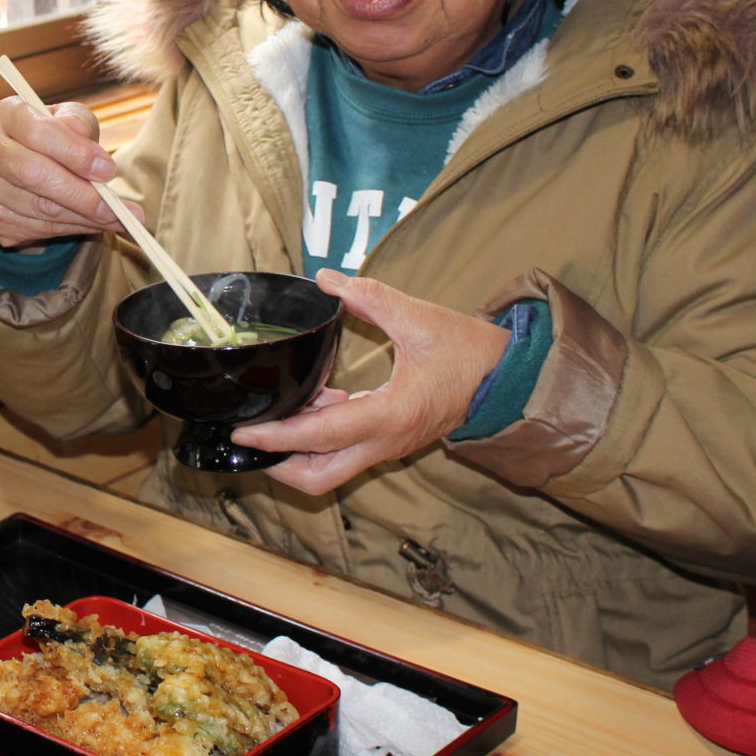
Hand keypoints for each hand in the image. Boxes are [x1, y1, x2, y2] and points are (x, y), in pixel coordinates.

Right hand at [0, 96, 138, 248]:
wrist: (19, 164)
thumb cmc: (52, 137)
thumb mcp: (69, 120)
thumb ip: (80, 127)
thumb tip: (95, 159)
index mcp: (7, 114)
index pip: (37, 132)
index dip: (74, 153)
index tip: (108, 170)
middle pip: (33, 174)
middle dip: (81, 195)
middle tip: (118, 209)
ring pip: (38, 209)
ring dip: (83, 219)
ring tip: (117, 220)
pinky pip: (36, 229)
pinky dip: (71, 230)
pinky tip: (92, 225)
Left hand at [237, 270, 510, 495]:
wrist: (512, 381)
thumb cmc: (470, 354)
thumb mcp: (420, 319)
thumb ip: (371, 299)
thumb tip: (328, 279)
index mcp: (389, 416)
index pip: (319, 436)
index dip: (276, 436)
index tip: (243, 431)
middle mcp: (385, 442)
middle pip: (318, 476)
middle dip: (279, 465)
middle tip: (249, 437)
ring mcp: (389, 446)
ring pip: (332, 468)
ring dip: (300, 449)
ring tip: (279, 410)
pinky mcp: (392, 440)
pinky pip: (347, 450)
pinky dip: (322, 435)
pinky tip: (317, 397)